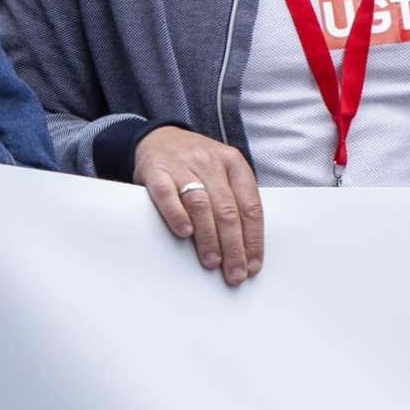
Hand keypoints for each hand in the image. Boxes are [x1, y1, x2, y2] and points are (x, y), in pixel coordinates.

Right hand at [134, 126, 263, 284]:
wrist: (159, 137)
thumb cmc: (197, 163)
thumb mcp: (222, 172)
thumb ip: (234, 199)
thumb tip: (246, 245)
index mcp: (234, 164)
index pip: (251, 205)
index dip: (253, 238)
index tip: (253, 264)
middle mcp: (211, 163)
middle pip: (228, 210)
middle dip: (234, 246)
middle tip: (235, 272)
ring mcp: (183, 167)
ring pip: (202, 204)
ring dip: (208, 237)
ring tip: (212, 262)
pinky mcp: (157, 172)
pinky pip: (168, 195)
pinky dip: (177, 215)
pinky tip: (184, 234)